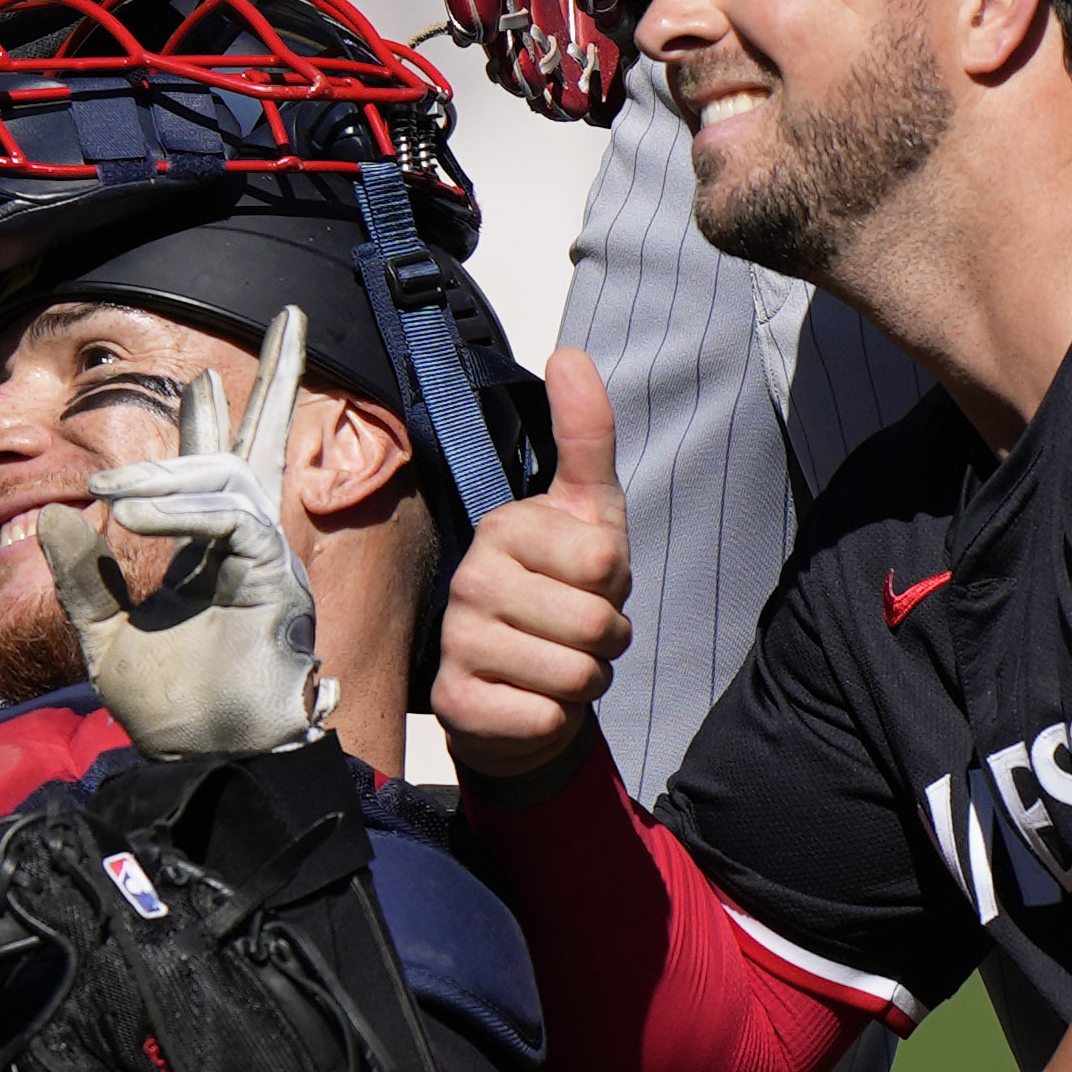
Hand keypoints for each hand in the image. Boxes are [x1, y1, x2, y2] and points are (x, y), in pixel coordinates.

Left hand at [53, 310, 323, 756]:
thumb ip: (81, 576)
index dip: (211, 420)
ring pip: (231, 481)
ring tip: (106, 490)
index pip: (217, 470)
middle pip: (269, 445)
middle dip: (282, 380)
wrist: (205, 764)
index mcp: (213, 555)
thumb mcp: (102, 635)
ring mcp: (269, 562)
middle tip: (292, 314)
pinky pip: (232, 519)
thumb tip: (58, 512)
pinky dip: (180, 508)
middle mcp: (249, 548)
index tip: (207, 376)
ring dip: (167, 473)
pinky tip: (130, 510)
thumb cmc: (172, 712)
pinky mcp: (276, 582)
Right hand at [427, 346, 629, 791]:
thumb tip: (570, 352)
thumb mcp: (588, 512)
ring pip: (576, 675)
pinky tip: (529, 699)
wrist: (516, 687)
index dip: (614, 585)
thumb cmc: (559, 592)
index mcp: (505, 528)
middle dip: (606, 639)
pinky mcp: (457, 703)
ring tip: (555, 661)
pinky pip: (546, 718)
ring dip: (584, 679)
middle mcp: (472, 579)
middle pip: (596, 624)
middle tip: (574, 631)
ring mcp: (458, 642)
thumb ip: (586, 435)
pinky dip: (555, 719)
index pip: (605, 561)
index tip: (585, 581)